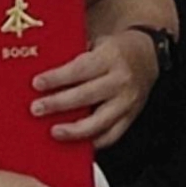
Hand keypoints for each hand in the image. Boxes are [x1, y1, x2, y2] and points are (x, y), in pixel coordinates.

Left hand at [30, 32, 158, 146]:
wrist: (149, 56)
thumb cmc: (117, 50)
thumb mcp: (97, 43)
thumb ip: (76, 58)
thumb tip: (47, 76)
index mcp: (110, 57)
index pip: (79, 69)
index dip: (57, 78)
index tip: (37, 84)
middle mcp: (120, 80)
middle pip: (86, 96)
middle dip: (58, 104)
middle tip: (37, 109)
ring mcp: (127, 101)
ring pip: (99, 122)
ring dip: (74, 130)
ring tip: (55, 132)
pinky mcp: (131, 117)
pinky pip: (112, 135)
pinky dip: (93, 142)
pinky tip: (77, 143)